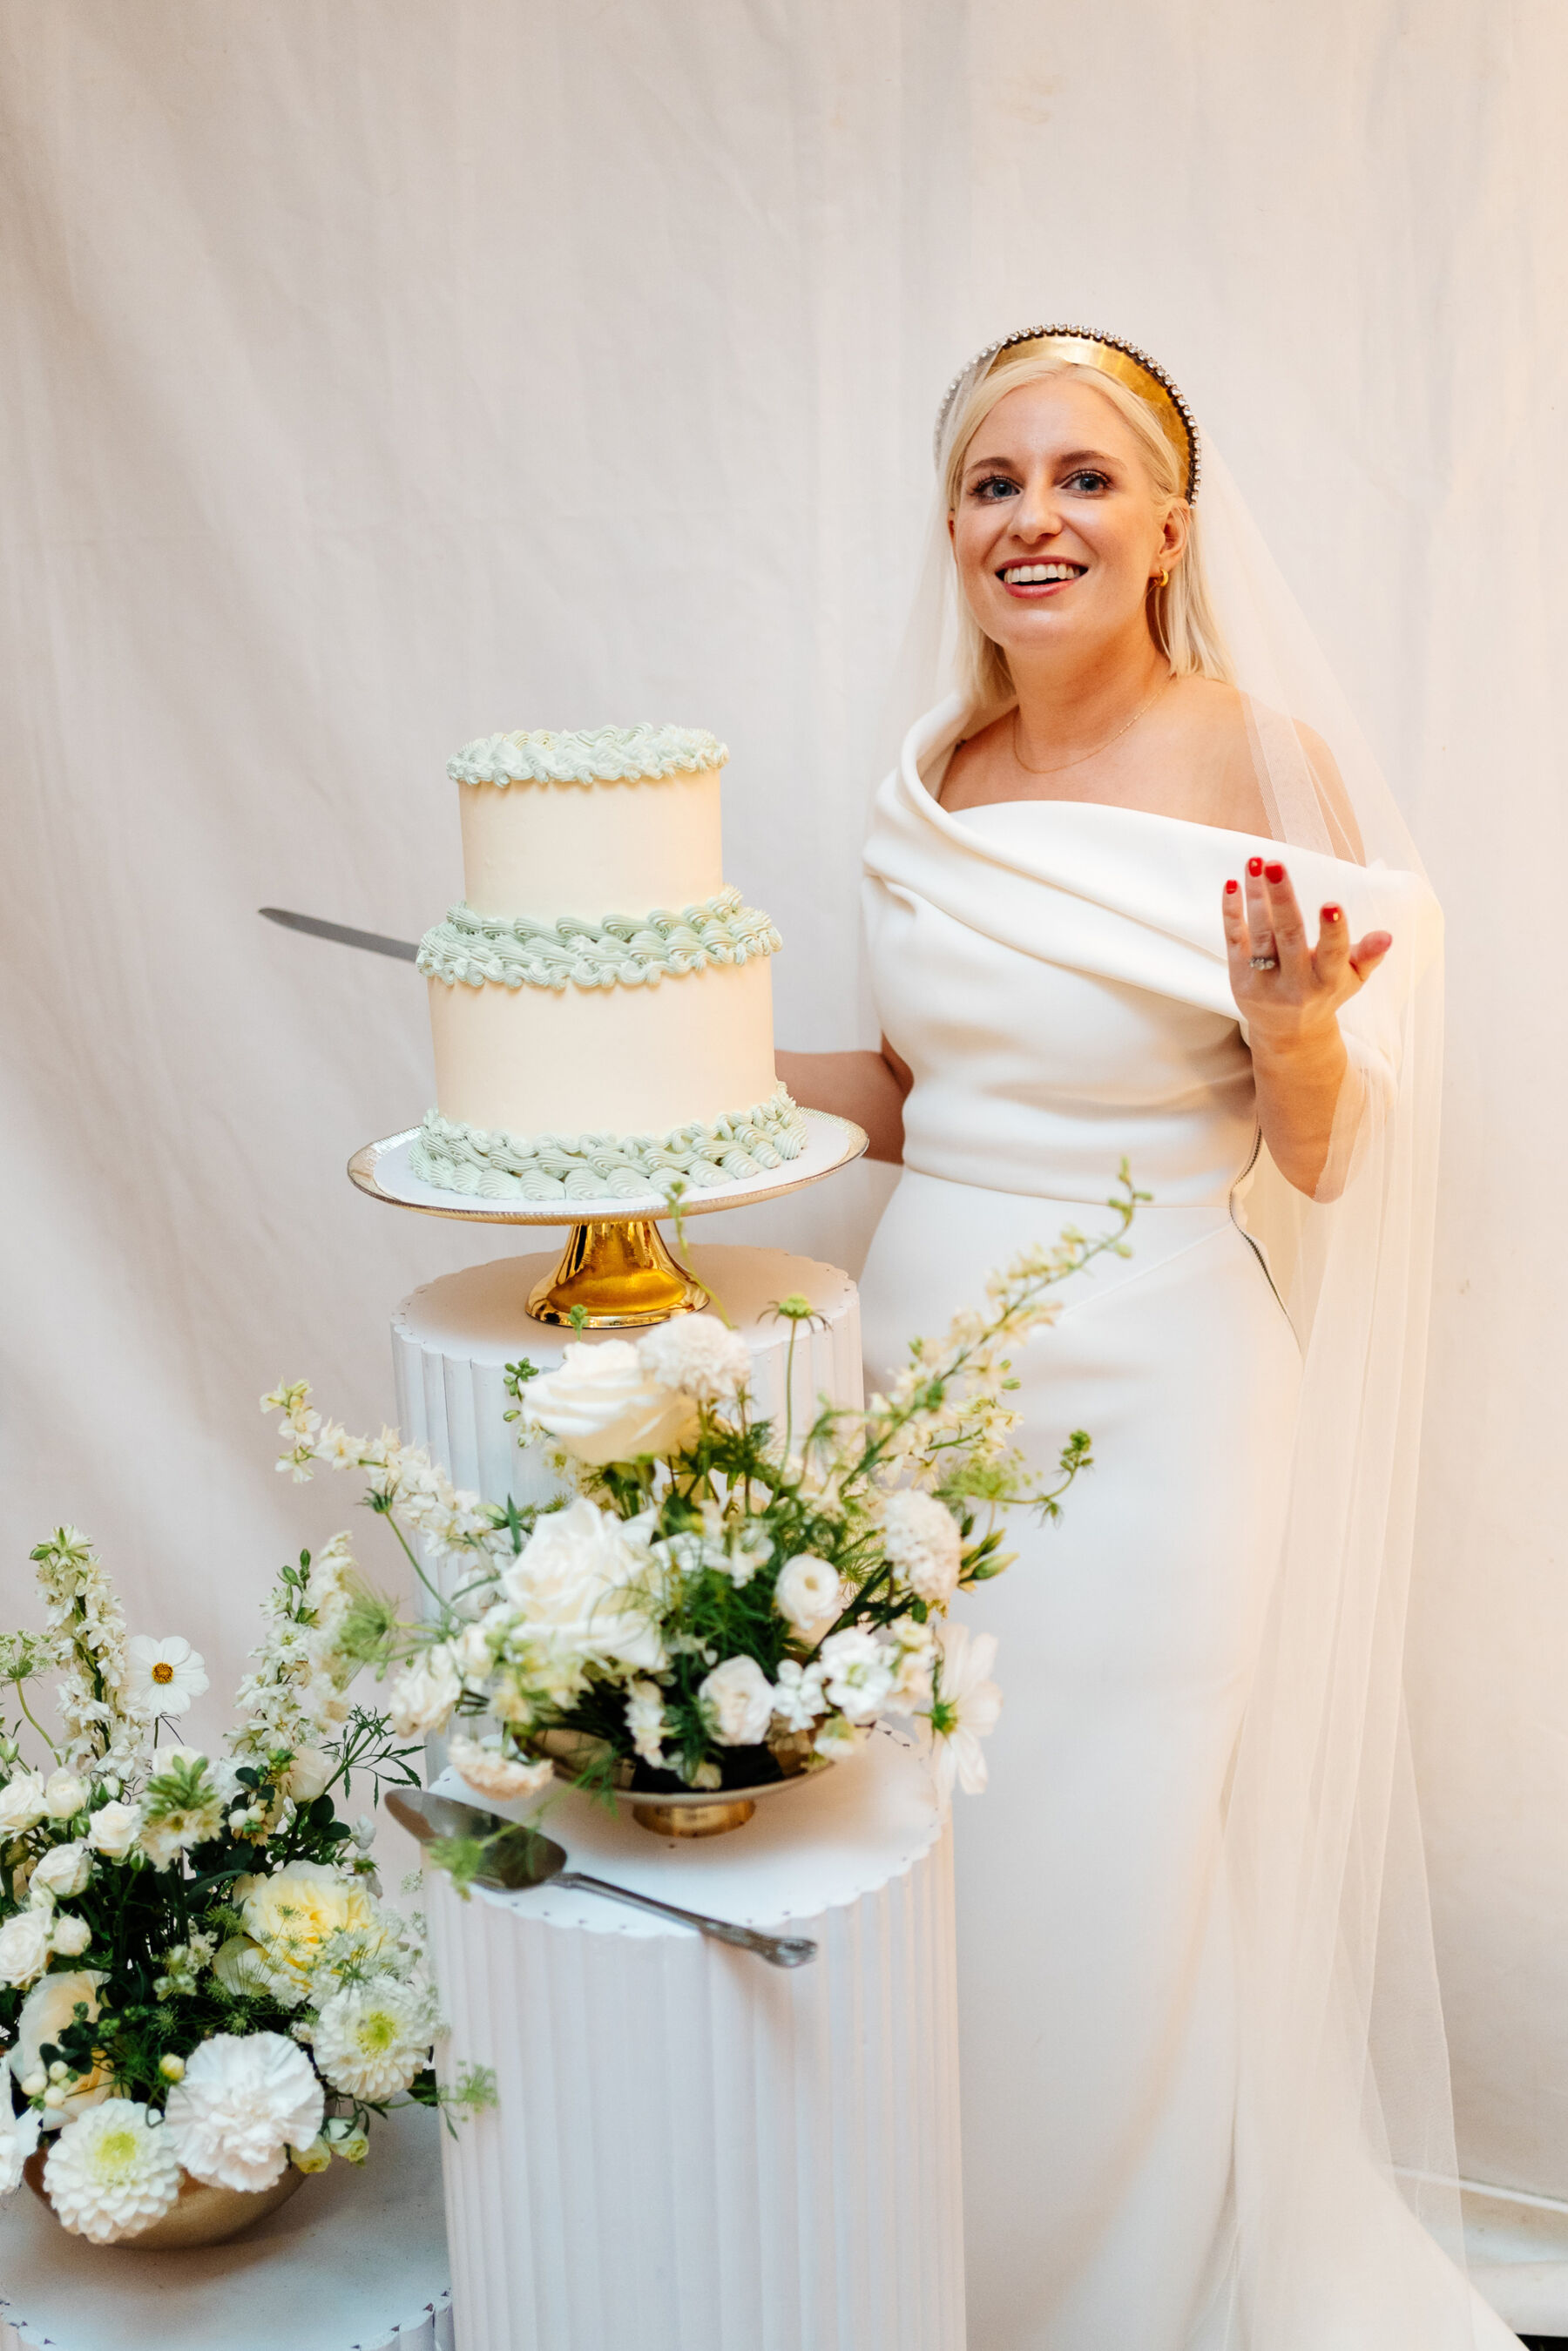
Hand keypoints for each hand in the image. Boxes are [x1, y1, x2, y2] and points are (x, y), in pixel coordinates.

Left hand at [1222, 856, 1390, 1051]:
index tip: (1330, 905)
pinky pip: (1233, 941)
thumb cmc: (1325, 994)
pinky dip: (1231, 913)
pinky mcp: (1238, 977)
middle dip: (1283, 900)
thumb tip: (1386, 936)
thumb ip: (1368, 956)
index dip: (1332, 932)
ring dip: (1256, 897)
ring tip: (1256, 862)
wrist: (1288, 1034)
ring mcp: (1263, 981)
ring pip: (1259, 935)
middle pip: (1288, 937)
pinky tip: (1232, 885)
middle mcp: (1294, 984)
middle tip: (1275, 865)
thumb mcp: (1352, 979)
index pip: (1332, 955)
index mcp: (1327, 982)